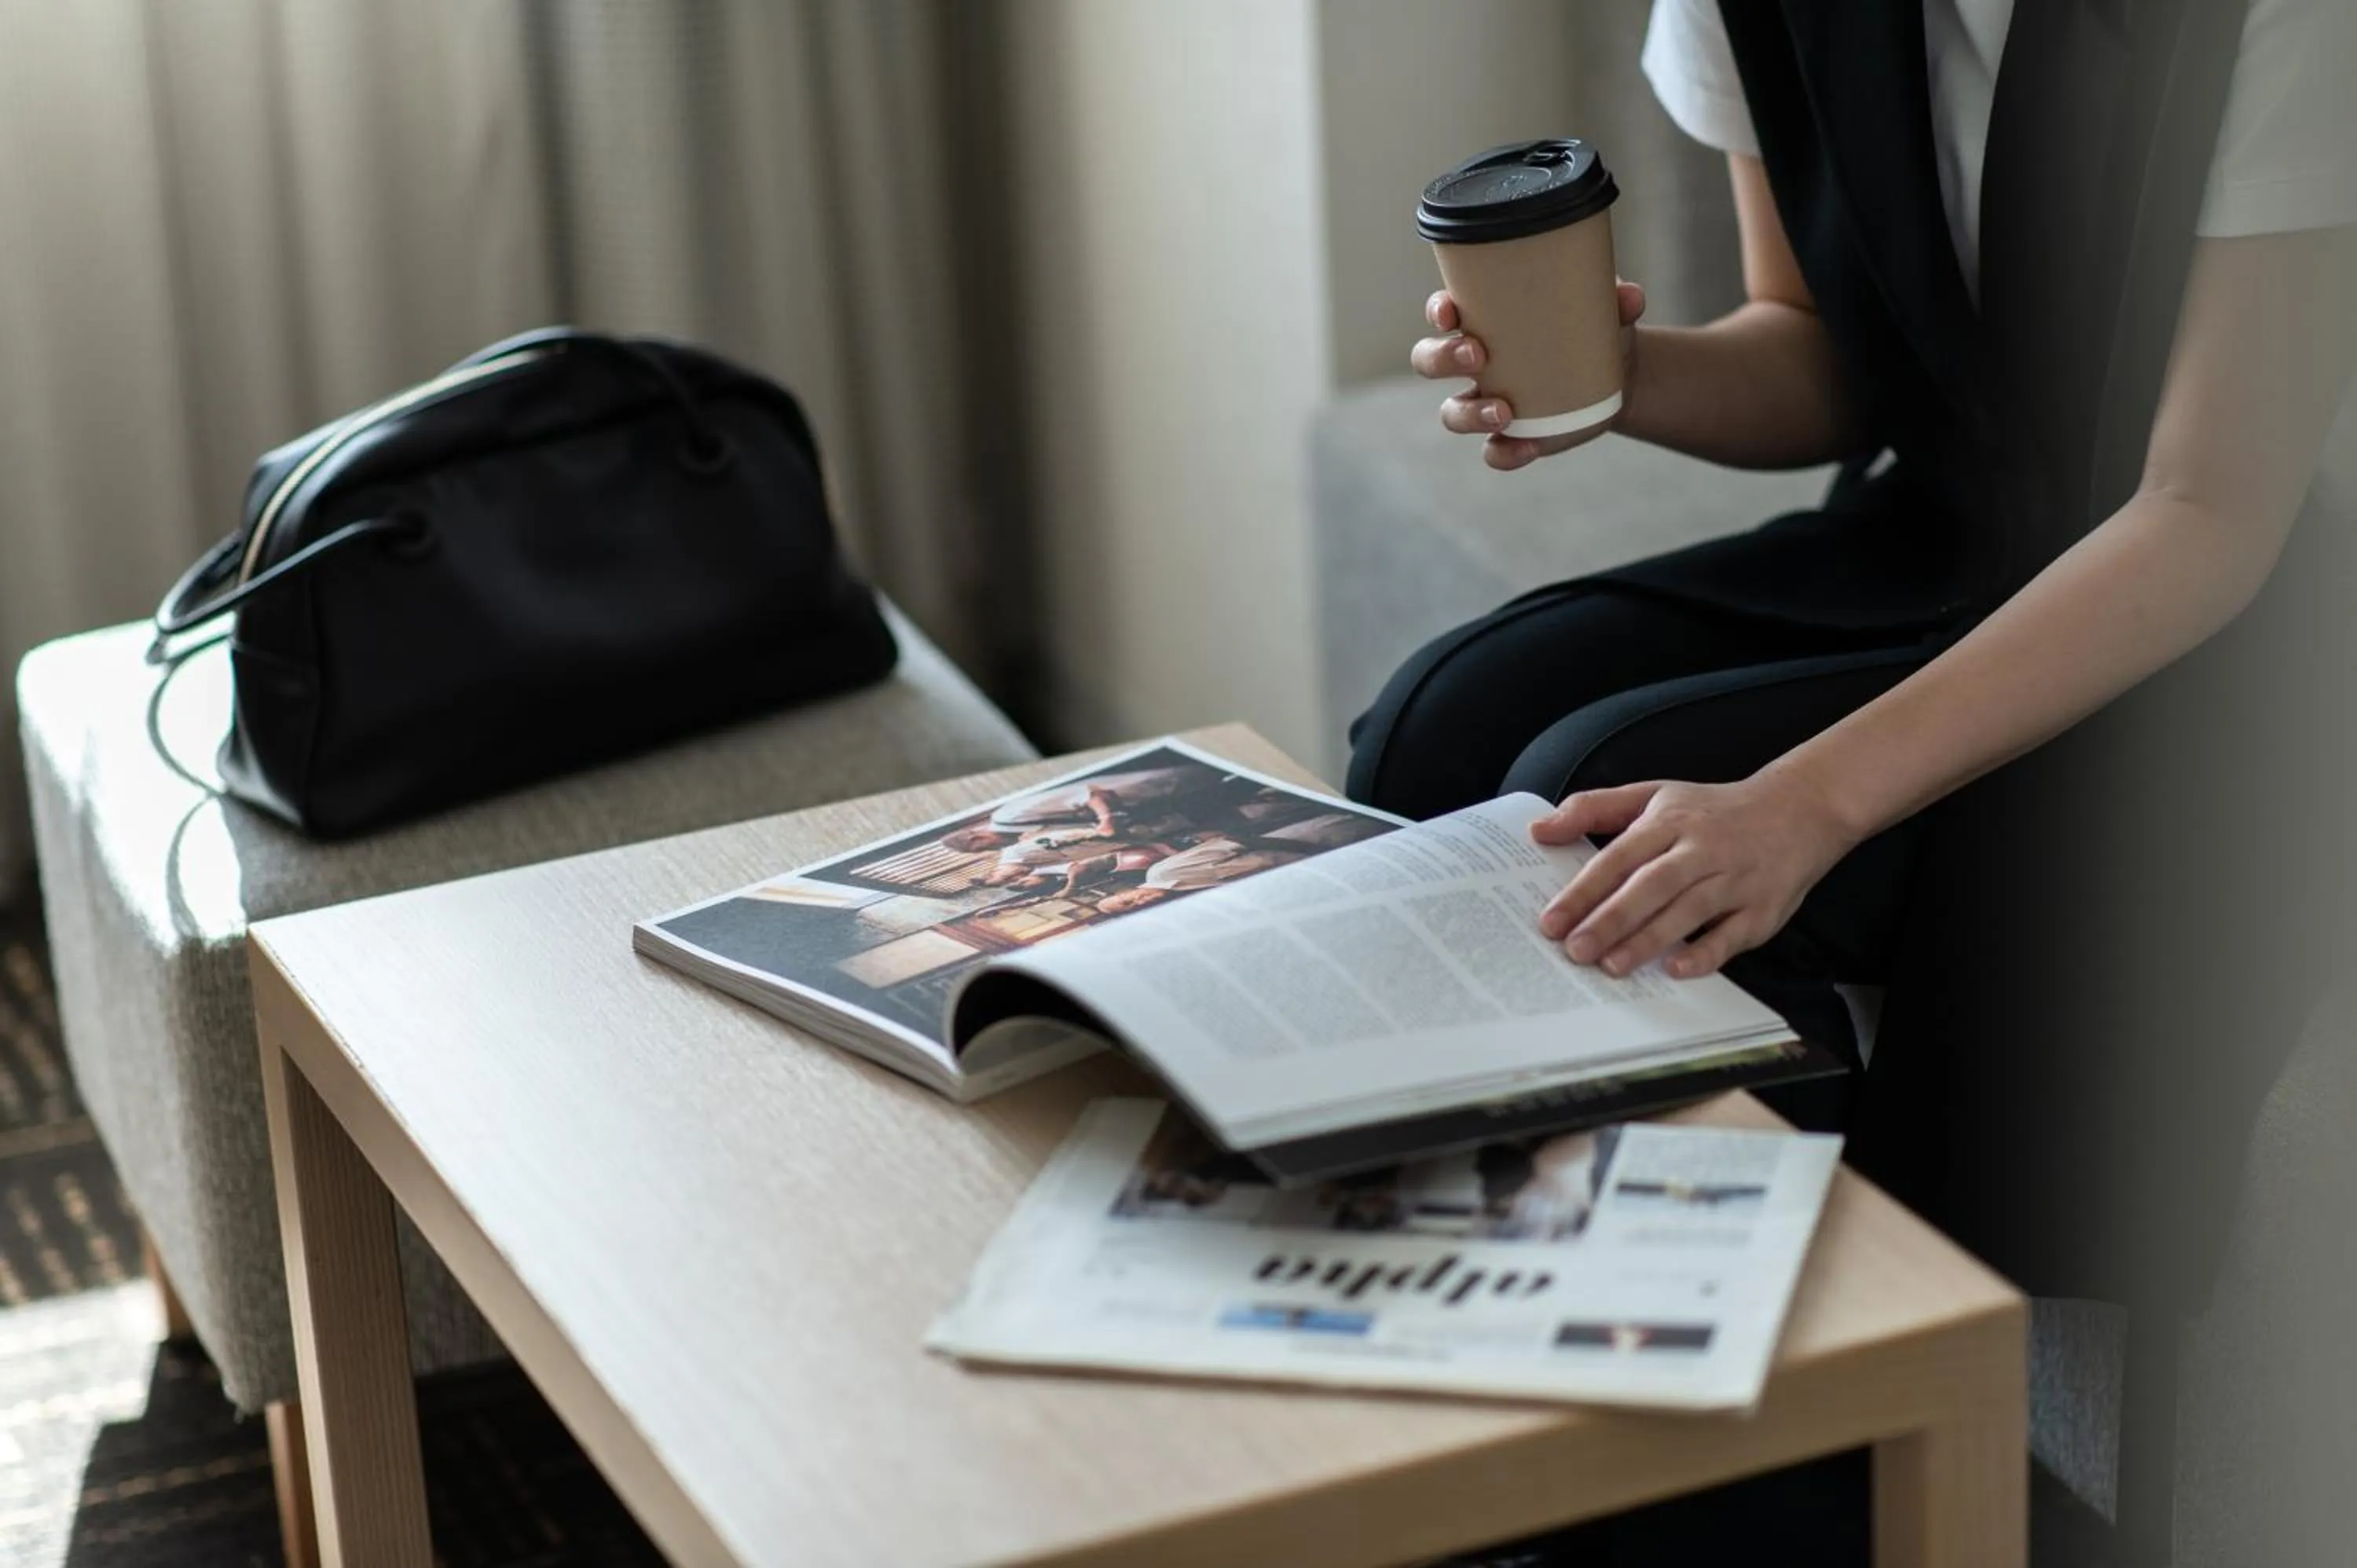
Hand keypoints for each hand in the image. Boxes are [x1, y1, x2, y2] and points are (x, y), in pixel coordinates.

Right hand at [1410, 281, 1646, 470]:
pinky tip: (1528, 447)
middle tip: (1478, 355)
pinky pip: (1492, 452)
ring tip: (1504, 411)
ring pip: (1451, 412)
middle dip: (1443, 358)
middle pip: (1430, 360)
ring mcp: (1485, 402)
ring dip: (1469, 413)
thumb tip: (1631, 297)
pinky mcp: (1508, 437)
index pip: (1443, 311)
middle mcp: (1474, 361)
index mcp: (1485, 319)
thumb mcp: (1605, 308)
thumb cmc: (1597, 326)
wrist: (1619, 374)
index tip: (1449, 312)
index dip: (1437, 310)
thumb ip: (1616, 299)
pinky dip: (1504, 453)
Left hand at [1529, 772, 1857, 979]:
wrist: (1800, 809)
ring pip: (1688, 910)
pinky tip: (1676, 969)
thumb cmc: (1713, 811)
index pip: (1619, 857)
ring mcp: (1735, 880)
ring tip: (1612, 966)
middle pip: (1651, 886)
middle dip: (1611, 919)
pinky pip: (1732, 935)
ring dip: (1650, 940)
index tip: (1550, 922)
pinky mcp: (1763, 909)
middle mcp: (1702, 850)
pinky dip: (1706, 953)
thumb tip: (1539, 831)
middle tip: (1575, 950)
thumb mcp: (1654, 795)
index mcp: (1670, 821)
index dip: (1584, 891)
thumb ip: (1594, 809)